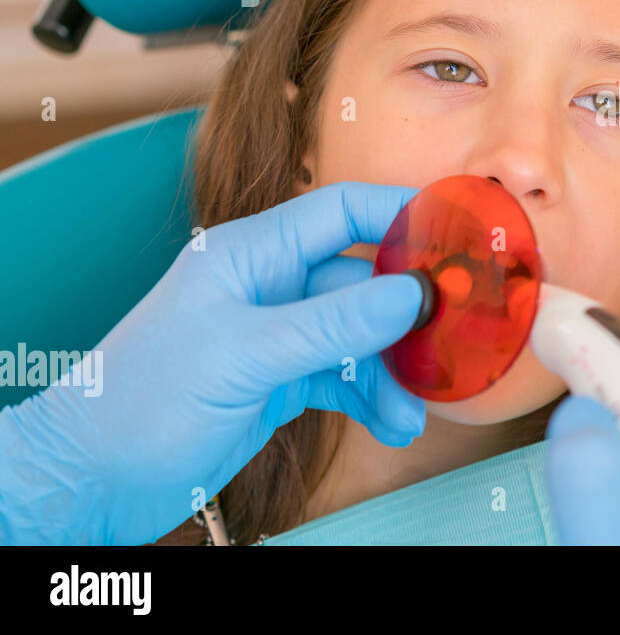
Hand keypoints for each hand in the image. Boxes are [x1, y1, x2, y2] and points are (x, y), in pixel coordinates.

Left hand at [0, 182, 427, 544]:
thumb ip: (333, 323)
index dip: (400, 215)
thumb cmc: (142, 400)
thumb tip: (414, 294)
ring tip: (414, 408)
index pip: (341, 212)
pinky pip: (346, 378)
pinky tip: (393, 424)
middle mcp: (270, 287)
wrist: (90, 479)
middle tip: (452, 337)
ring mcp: (277, 336)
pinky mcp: (281, 380)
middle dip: (408, 312)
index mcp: (252, 253)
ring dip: (394, 370)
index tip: (456, 235)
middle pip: (362, 279)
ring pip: (361, 336)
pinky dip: (373, 400)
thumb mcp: (245, 354)